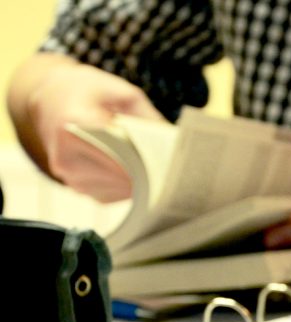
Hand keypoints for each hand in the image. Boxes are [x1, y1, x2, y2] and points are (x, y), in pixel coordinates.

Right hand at [26, 60, 163, 201]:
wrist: (50, 99)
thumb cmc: (89, 92)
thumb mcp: (123, 92)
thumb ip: (148, 117)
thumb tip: (174, 144)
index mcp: (76, 124)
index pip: (120, 155)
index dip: (148, 161)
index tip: (170, 162)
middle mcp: (67, 154)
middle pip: (122, 177)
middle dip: (148, 172)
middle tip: (169, 165)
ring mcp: (69, 175)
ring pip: (118, 190)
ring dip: (138, 182)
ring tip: (150, 164)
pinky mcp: (75, 186)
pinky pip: (110, 194)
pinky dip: (125, 186)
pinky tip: (132, 171)